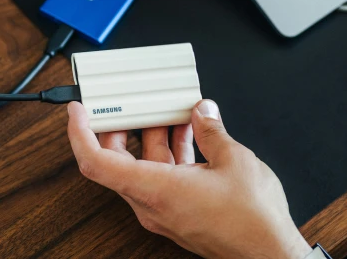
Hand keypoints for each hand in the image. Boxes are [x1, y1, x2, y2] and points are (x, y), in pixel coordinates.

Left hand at [67, 99, 311, 258]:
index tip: (78, 111)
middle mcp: (152, 204)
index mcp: (155, 189)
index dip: (80, 133)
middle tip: (129, 103)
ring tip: (173, 112)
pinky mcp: (178, 213)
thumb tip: (203, 113)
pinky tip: (190, 134)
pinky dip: (170, 153)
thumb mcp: (233, 159)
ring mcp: (164, 211)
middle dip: (121, 127)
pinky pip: (162, 177)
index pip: (96, 162)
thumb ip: (211, 130)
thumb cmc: (251, 220)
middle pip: (116, 161)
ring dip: (153, 137)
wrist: (268, 255)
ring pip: (143, 167)